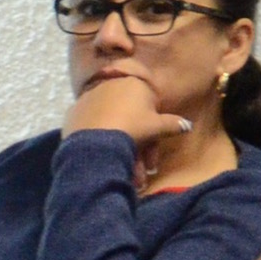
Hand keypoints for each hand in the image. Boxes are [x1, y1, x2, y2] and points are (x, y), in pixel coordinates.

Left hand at [66, 73, 190, 166]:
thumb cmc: (132, 129)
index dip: (152, 131)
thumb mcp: (156, 127)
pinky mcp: (73, 113)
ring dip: (121, 150)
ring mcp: (90, 98)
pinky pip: (92, 127)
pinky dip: (99, 142)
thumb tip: (187, 125)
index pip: (148, 104)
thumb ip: (172, 124)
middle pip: (128, 118)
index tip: (151, 152)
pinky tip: (103, 158)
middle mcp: (111, 85)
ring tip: (126, 176)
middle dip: (138, 148)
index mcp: (133, 83)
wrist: (94, 142)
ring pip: (111, 124)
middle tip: (141, 173)